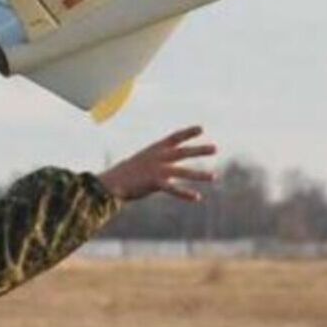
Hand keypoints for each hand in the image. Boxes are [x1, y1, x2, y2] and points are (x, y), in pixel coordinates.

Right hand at [98, 125, 217, 201]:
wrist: (110, 182)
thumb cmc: (125, 174)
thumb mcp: (142, 161)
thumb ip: (157, 161)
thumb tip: (168, 163)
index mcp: (154, 150)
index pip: (174, 137)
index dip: (188, 132)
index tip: (201, 129)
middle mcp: (158, 157)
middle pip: (183, 152)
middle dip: (200, 150)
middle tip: (215, 148)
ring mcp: (157, 169)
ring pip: (183, 171)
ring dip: (200, 174)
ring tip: (215, 177)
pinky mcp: (154, 182)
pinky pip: (173, 189)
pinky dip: (185, 194)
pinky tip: (197, 197)